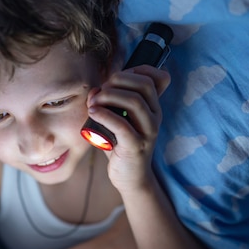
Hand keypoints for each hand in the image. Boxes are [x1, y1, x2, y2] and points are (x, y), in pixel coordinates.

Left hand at [86, 65, 170, 192]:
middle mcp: (155, 117)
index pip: (152, 78)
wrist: (130, 177)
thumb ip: (108, 104)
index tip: (113, 79)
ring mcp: (148, 132)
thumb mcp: (117, 120)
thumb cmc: (121, 146)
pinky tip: (93, 113)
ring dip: (109, 96)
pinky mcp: (136, 147)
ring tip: (94, 102)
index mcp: (153, 107)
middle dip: (118, 81)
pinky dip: (105, 115)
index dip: (132, 71)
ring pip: (134, 102)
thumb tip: (94, 91)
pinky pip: (122, 125)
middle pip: (143, 85)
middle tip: (100, 92)